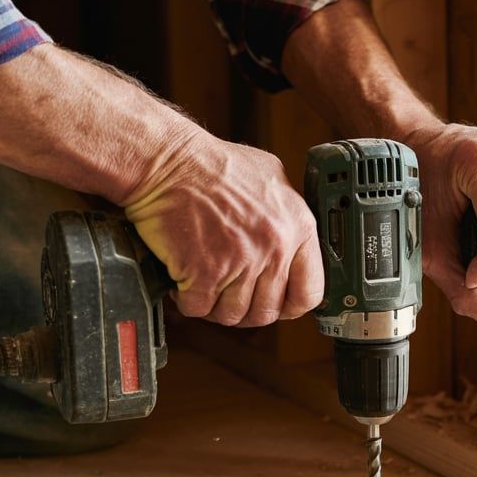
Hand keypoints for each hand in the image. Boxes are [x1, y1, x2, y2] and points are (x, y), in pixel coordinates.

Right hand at [123, 130, 322, 326]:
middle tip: (228, 293)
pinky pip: (199, 309)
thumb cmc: (212, 165)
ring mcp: (241, 262)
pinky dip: (187, 299)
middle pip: (267, 311)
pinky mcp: (204, 273)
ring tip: (204, 283)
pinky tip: (184, 279)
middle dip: (245, 309)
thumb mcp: (270, 179)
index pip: (309, 292)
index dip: (290, 305)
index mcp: (298, 227)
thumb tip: (292, 248)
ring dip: (215, 306)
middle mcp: (274, 247)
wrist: (167, 161)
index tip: (277, 304)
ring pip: (232, 315)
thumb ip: (286, 218)